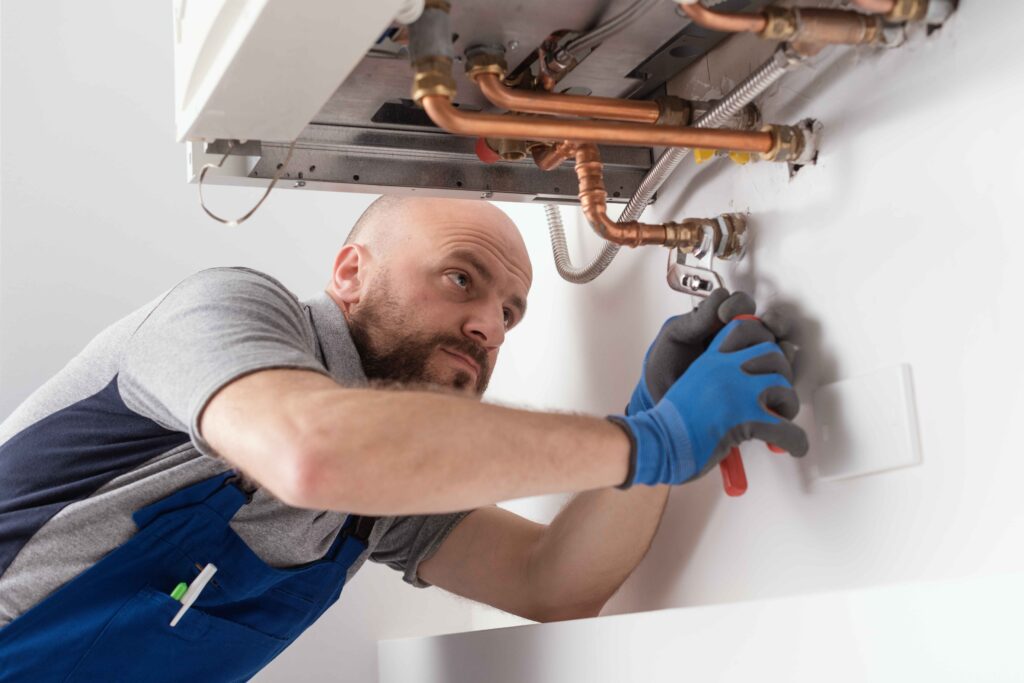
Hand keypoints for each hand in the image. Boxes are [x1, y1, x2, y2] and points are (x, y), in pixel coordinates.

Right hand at [611, 317, 807, 486]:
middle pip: (772, 353)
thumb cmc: (671, 423)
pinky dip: (795, 441)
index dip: (761, 337)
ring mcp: (737, 392)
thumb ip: (718, 378)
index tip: (766, 354)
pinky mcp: (746, 420)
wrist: (656, 443)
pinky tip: (793, 447)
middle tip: (777, 392)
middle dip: (782, 372)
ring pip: (784, 385)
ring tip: (781, 416)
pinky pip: (787, 429)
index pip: (744, 328)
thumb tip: (751, 384)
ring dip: (788, 404)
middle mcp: (724, 369)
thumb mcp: (692, 385)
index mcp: (710, 359)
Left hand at [628, 289, 799, 414]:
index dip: (737, 305)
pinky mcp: (760, 385)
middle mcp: (742, 340)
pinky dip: (782, 369)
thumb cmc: (666, 368)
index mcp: (720, 322)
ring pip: (779, 346)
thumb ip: (697, 318)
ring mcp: (753, 361)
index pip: (741, 304)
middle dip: (768, 322)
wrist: (665, 403)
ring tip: (769, 351)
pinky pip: (781, 373)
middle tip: (758, 329)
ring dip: (778, 345)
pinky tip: (771, 372)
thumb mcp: (675, 336)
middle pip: (768, 322)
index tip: (723, 316)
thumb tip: (720, 299)